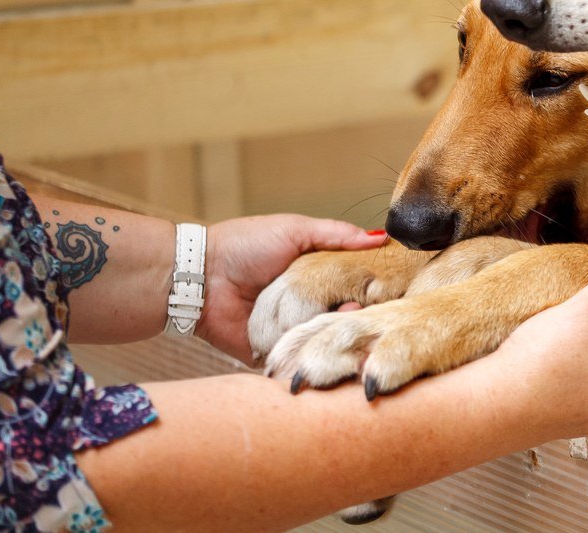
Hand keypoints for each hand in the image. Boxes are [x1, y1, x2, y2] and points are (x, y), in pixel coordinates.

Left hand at [199, 215, 386, 362]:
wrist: (201, 276)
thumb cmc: (245, 246)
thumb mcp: (296, 230)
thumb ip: (337, 235)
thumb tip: (380, 238)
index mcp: (312, 275)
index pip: (351, 285)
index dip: (369, 288)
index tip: (387, 287)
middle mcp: (304, 304)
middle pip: (342, 314)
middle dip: (356, 312)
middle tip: (363, 306)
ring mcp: (289, 330)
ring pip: (323, 337)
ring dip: (336, 331)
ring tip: (342, 320)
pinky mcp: (271, 353)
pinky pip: (297, 358)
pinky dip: (310, 353)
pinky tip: (323, 344)